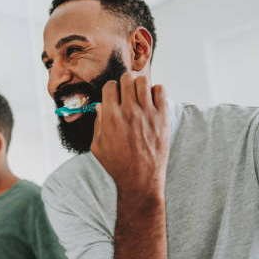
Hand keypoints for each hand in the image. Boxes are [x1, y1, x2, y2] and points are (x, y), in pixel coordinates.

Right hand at [91, 73, 169, 198]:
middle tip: (127, 95)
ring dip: (140, 86)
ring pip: (143, 81)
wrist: (140, 179)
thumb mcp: (97, 146)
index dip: (111, 90)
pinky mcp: (161, 117)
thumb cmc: (117, 165)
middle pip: (126, 79)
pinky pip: (160, 90)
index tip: (114, 97)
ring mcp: (147, 113)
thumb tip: (100, 106)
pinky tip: (151, 103)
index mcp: (110, 117)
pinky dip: (155, 92)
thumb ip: (97, 123)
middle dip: (125, 84)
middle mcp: (128, 112)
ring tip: (139, 97)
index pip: (110, 86)